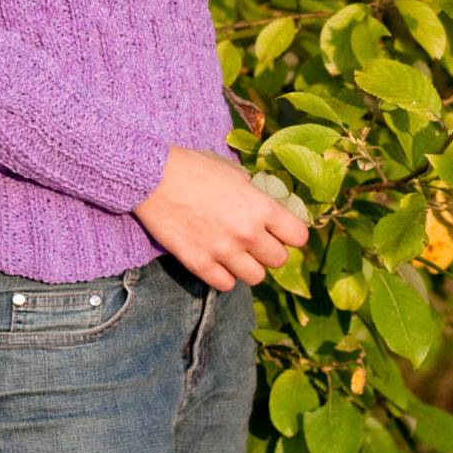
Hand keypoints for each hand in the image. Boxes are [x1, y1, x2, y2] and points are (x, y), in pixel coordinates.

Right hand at [132, 145, 308, 290]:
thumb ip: (255, 195)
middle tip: (257, 240)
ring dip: (250, 265)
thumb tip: (269, 209)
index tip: (283, 231)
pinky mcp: (200, 264)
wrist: (155, 177)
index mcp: (260, 207)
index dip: (291, 233)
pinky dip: (224, 275)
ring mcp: (223, 252)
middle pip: (279, 260)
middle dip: (270, 250)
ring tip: (237, 252)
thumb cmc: (195, 167)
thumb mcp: (234, 173)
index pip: (298, 236)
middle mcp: (247, 233)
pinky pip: (226, 284)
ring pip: (256, 277)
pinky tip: (217, 260)